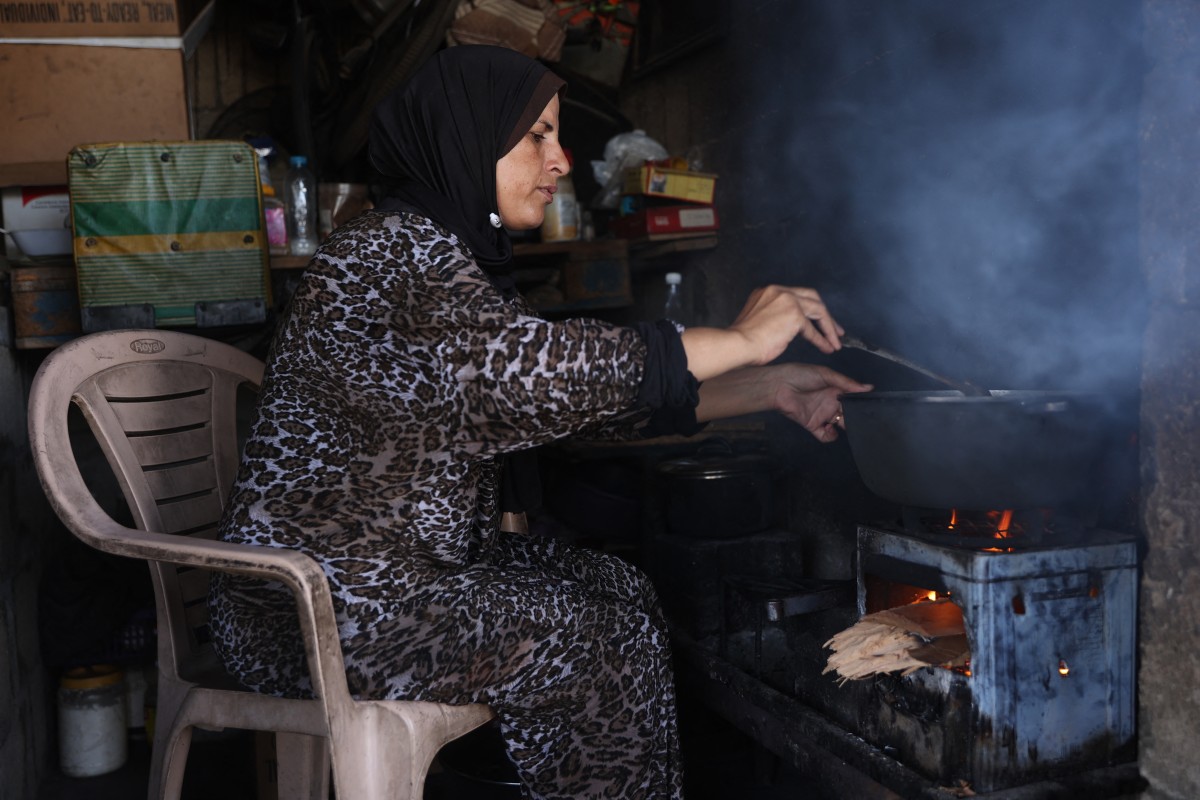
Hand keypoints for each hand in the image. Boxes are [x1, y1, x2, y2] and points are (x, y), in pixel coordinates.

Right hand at [681, 286, 845, 381]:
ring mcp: (787, 301)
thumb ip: (775, 317)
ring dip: (829, 327)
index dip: (810, 308)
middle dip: (826, 315)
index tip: (817, 321)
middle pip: (812, 297)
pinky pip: (812, 329)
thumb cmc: (742, 341)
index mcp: (767, 291)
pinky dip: (821, 339)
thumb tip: (790, 328)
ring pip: (818, 310)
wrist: (737, 345)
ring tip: (835, 342)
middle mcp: (778, 291)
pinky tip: (827, 347)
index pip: (797, 295)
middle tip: (835, 329)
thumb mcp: (758, 320)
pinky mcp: (794, 315)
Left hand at [771, 363, 872, 442]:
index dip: (862, 404)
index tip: (872, 407)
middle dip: (856, 418)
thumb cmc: (801, 375)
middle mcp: (831, 404)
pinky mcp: (813, 425)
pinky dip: (830, 436)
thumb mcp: (826, 374)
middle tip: (863, 420)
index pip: (853, 400)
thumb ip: (847, 383)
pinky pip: (825, 435)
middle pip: (849, 414)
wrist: (779, 386)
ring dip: (846, 427)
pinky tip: (830, 428)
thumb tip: (869, 388)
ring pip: (840, 426)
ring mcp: (823, 415)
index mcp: (836, 390)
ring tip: (846, 423)